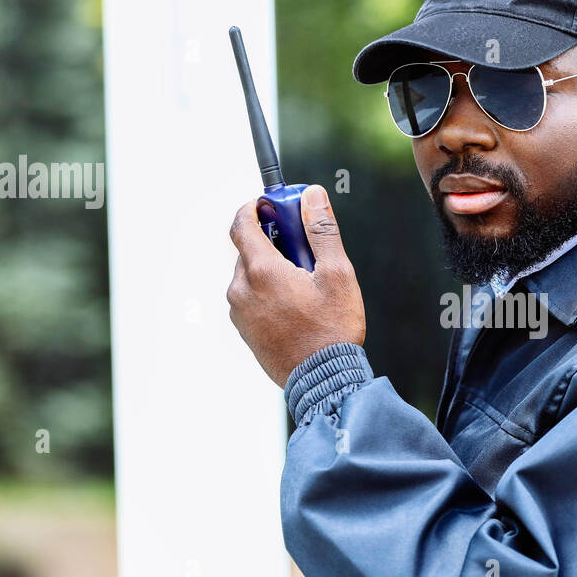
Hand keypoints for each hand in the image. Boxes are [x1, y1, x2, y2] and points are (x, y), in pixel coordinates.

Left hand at [227, 185, 365, 388]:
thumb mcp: (336, 273)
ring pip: (250, 276)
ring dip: (271, 269)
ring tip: (304, 285)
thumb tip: (312, 195)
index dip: (255, 207)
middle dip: (273, 241)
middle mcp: (241, 289)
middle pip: (249, 250)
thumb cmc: (332, 329)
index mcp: (260, 270)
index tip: (272, 205)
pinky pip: (251, 299)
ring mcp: (239, 313)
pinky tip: (296, 307)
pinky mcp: (244, 331)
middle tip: (303, 250)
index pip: (241, 223)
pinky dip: (268, 293)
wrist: (323, 381)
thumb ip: (321, 230)